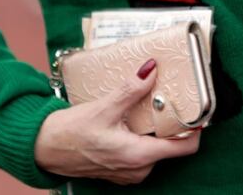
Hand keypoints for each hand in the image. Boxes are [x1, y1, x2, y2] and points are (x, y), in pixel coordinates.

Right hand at [34, 60, 199, 184]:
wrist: (43, 149)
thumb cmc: (70, 133)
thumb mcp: (103, 107)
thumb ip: (131, 90)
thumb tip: (151, 69)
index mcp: (139, 156)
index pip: (185, 148)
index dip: (195, 128)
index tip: (198, 109)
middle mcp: (138, 169)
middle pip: (172, 146)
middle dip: (173, 124)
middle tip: (170, 99)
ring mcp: (130, 172)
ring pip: (156, 149)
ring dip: (156, 130)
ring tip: (150, 106)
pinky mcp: (121, 170)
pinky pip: (143, 153)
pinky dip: (143, 137)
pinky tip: (134, 120)